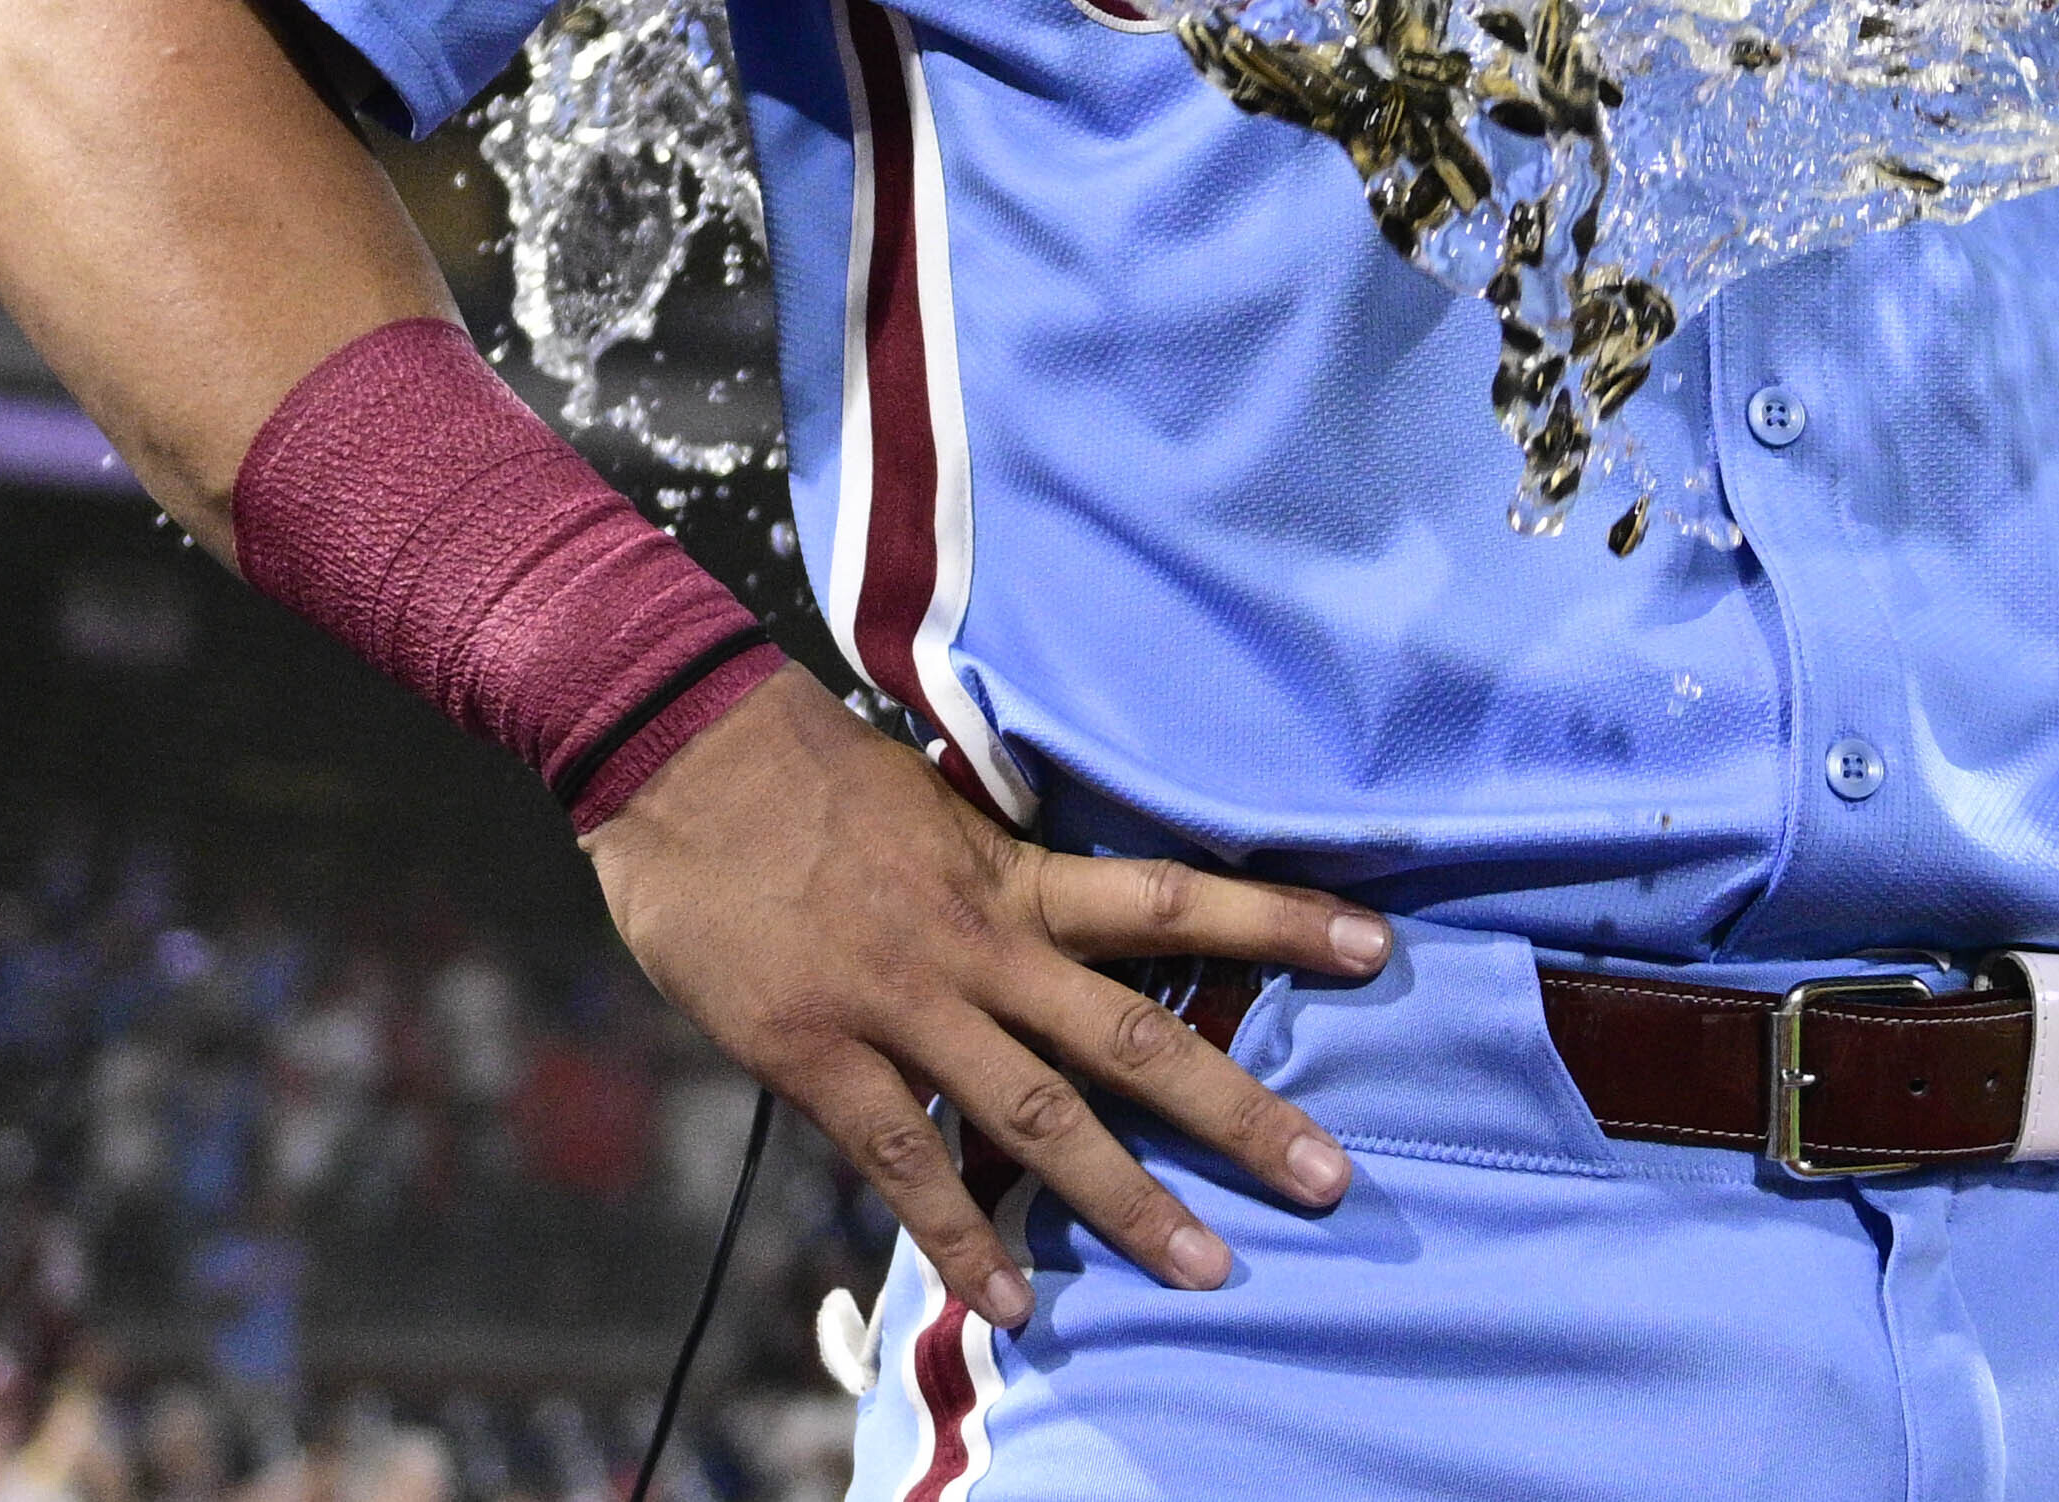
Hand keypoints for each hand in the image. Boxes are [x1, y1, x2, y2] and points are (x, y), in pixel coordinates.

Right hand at [587, 671, 1387, 1327]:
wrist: (683, 756)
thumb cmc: (807, 775)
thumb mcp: (935, 811)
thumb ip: (1000, 877)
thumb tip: (1061, 925)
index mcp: (1018, 875)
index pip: (1178, 898)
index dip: (1280, 919)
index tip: (1375, 946)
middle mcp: (985, 945)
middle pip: (1138, 1036)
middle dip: (1239, 1113)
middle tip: (1328, 1177)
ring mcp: (907, 1006)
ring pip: (1040, 1118)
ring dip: (1127, 1201)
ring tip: (1205, 1268)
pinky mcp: (822, 1055)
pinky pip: (907, 1165)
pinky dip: (962, 1240)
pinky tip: (1013, 1302)